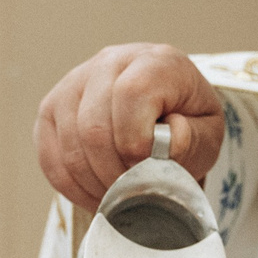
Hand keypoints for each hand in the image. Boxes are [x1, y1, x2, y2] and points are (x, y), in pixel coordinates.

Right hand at [35, 43, 226, 210]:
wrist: (162, 111)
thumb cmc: (187, 122)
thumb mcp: (207, 133)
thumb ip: (194, 139)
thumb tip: (168, 141)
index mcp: (155, 61)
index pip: (131, 94)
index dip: (136, 140)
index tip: (148, 168)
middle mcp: (109, 62)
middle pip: (93, 125)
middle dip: (114, 172)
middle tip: (132, 193)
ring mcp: (73, 83)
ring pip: (70, 144)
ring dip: (94, 183)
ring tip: (116, 196)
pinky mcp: (51, 108)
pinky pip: (50, 156)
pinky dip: (72, 186)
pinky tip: (95, 194)